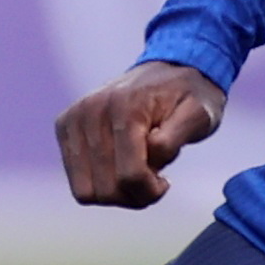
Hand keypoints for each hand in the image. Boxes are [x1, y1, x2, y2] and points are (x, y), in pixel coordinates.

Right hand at [55, 60, 227, 207]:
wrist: (168, 69)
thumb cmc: (188, 97)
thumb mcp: (199, 115)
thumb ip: (174, 139)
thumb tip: (149, 153)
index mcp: (125, 107)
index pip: (130, 175)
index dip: (151, 191)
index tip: (165, 182)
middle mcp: (91, 111)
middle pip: (106, 189)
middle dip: (133, 195)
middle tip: (153, 181)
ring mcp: (73, 118)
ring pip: (86, 192)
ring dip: (116, 193)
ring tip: (136, 173)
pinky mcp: (64, 126)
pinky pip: (77, 182)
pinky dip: (100, 183)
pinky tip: (120, 166)